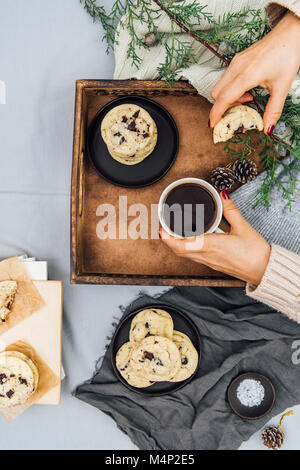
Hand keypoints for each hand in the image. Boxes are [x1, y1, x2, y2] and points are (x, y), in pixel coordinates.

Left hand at [159, 190, 270, 285]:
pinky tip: (189, 241)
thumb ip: (230, 209)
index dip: (168, 238)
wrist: (264, 270)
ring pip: (186, 255)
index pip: (182, 244)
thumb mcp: (243, 226)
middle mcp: (207, 256)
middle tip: (162, 227)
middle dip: (167, 240)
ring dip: (176, 245)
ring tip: (172, 233)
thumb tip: (222, 195)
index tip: (160, 229)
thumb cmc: (255, 253)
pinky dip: (187, 249)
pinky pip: (194, 257)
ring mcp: (209, 262)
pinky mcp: (213, 265)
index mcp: (212, 246)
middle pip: (179, 251)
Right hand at [209, 11, 299, 133]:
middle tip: (240, 111)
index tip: (212, 125)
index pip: (224, 98)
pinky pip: (226, 79)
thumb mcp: (282, 87)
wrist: (290, 34)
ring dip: (228, 97)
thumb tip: (267, 128)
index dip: (216, 113)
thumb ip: (273, 110)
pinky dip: (231, 89)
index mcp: (247, 75)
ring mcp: (235, 62)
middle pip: (216, 93)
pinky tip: (247, 89)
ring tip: (248, 98)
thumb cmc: (287, 55)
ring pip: (220, 86)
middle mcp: (237, 67)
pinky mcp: (237, 59)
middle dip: (223, 106)